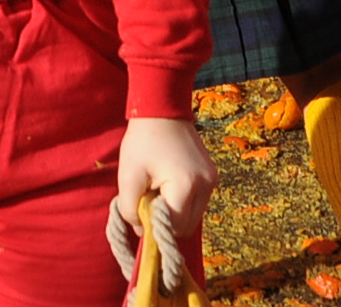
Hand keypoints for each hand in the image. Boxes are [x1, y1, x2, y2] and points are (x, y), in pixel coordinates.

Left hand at [108, 118, 214, 292]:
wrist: (162, 110)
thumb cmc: (142, 142)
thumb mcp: (128, 176)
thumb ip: (130, 210)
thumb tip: (142, 231)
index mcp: (186, 185)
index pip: (174, 228)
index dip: (156, 228)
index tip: (141, 215)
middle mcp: (206, 185)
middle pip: (187, 226)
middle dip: (167, 223)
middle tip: (149, 202)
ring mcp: (212, 179)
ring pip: (194, 216)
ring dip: (176, 213)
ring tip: (158, 191)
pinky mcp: (213, 175)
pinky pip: (198, 202)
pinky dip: (183, 203)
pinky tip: (169, 186)